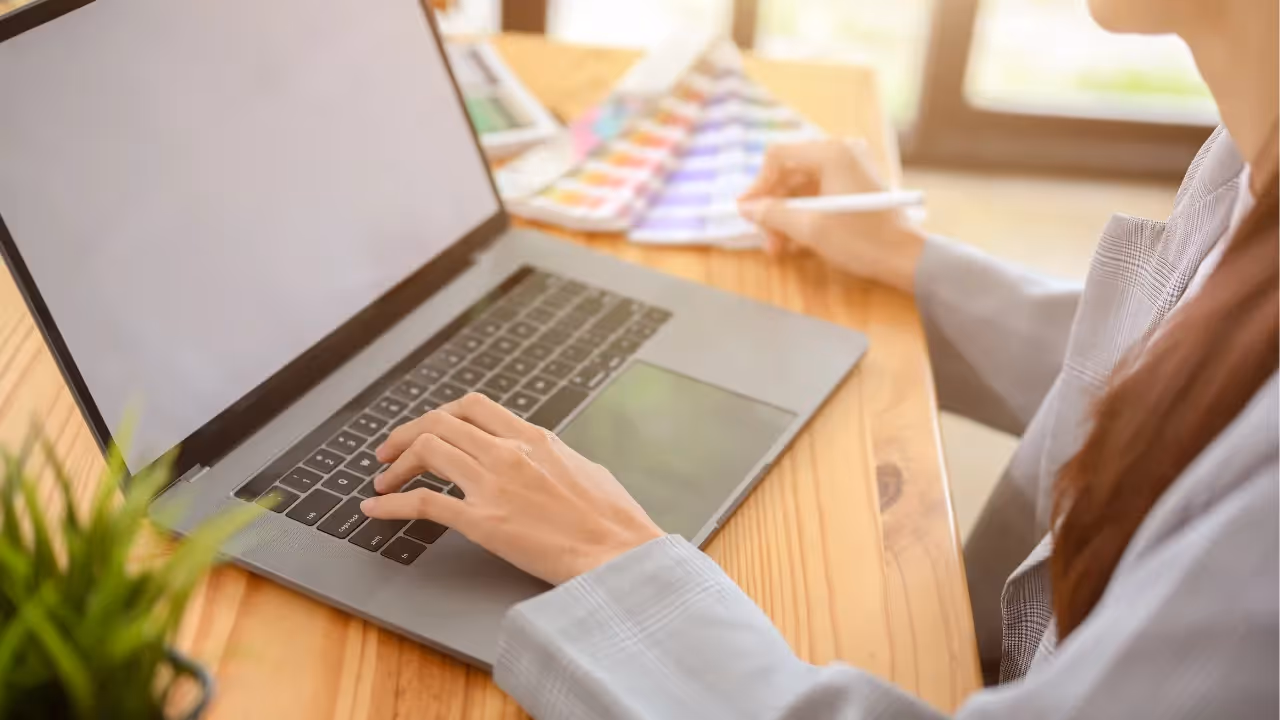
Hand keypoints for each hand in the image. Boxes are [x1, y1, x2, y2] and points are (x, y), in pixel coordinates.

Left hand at [359, 393, 663, 584]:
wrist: (622, 554)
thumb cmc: (613, 520)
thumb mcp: (585, 469)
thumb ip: (552, 458)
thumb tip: (541, 459)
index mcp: (535, 438)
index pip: (473, 406)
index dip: (439, 414)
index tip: (425, 429)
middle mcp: (509, 452)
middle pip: (440, 423)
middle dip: (406, 434)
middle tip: (388, 453)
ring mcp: (494, 485)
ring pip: (427, 451)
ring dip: (396, 465)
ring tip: (382, 481)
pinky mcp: (484, 523)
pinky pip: (424, 503)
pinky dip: (390, 504)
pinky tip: (373, 510)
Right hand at [737, 138, 926, 293]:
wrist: (906, 258)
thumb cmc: (862, 241)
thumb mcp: (810, 229)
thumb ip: (773, 214)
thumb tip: (744, 207)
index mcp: (831, 153)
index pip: (778, 156)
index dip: (757, 185)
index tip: (746, 213)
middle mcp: (840, 151)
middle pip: (788, 172)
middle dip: (772, 206)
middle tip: (765, 238)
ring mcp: (849, 166)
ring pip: (800, 186)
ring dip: (785, 215)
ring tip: (778, 247)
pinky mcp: (853, 184)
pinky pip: (816, 193)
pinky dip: (802, 214)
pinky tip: (794, 240)